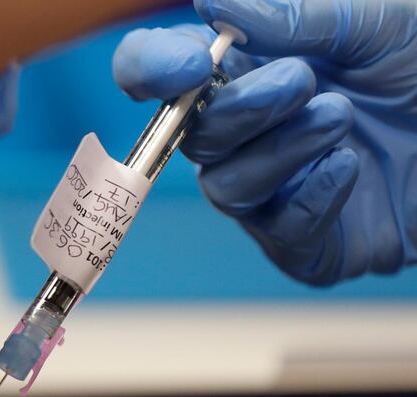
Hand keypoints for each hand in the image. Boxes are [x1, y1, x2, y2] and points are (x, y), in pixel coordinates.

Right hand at [112, 0, 416, 285]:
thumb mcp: (377, 19)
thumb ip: (294, 14)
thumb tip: (212, 3)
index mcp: (250, 70)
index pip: (163, 71)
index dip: (150, 68)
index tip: (185, 65)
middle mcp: (249, 132)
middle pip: (192, 136)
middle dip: (238, 110)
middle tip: (301, 80)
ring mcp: (275, 190)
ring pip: (226, 188)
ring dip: (278, 151)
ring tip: (342, 116)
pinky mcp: (307, 242)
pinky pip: (278, 232)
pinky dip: (310, 197)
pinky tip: (350, 167)